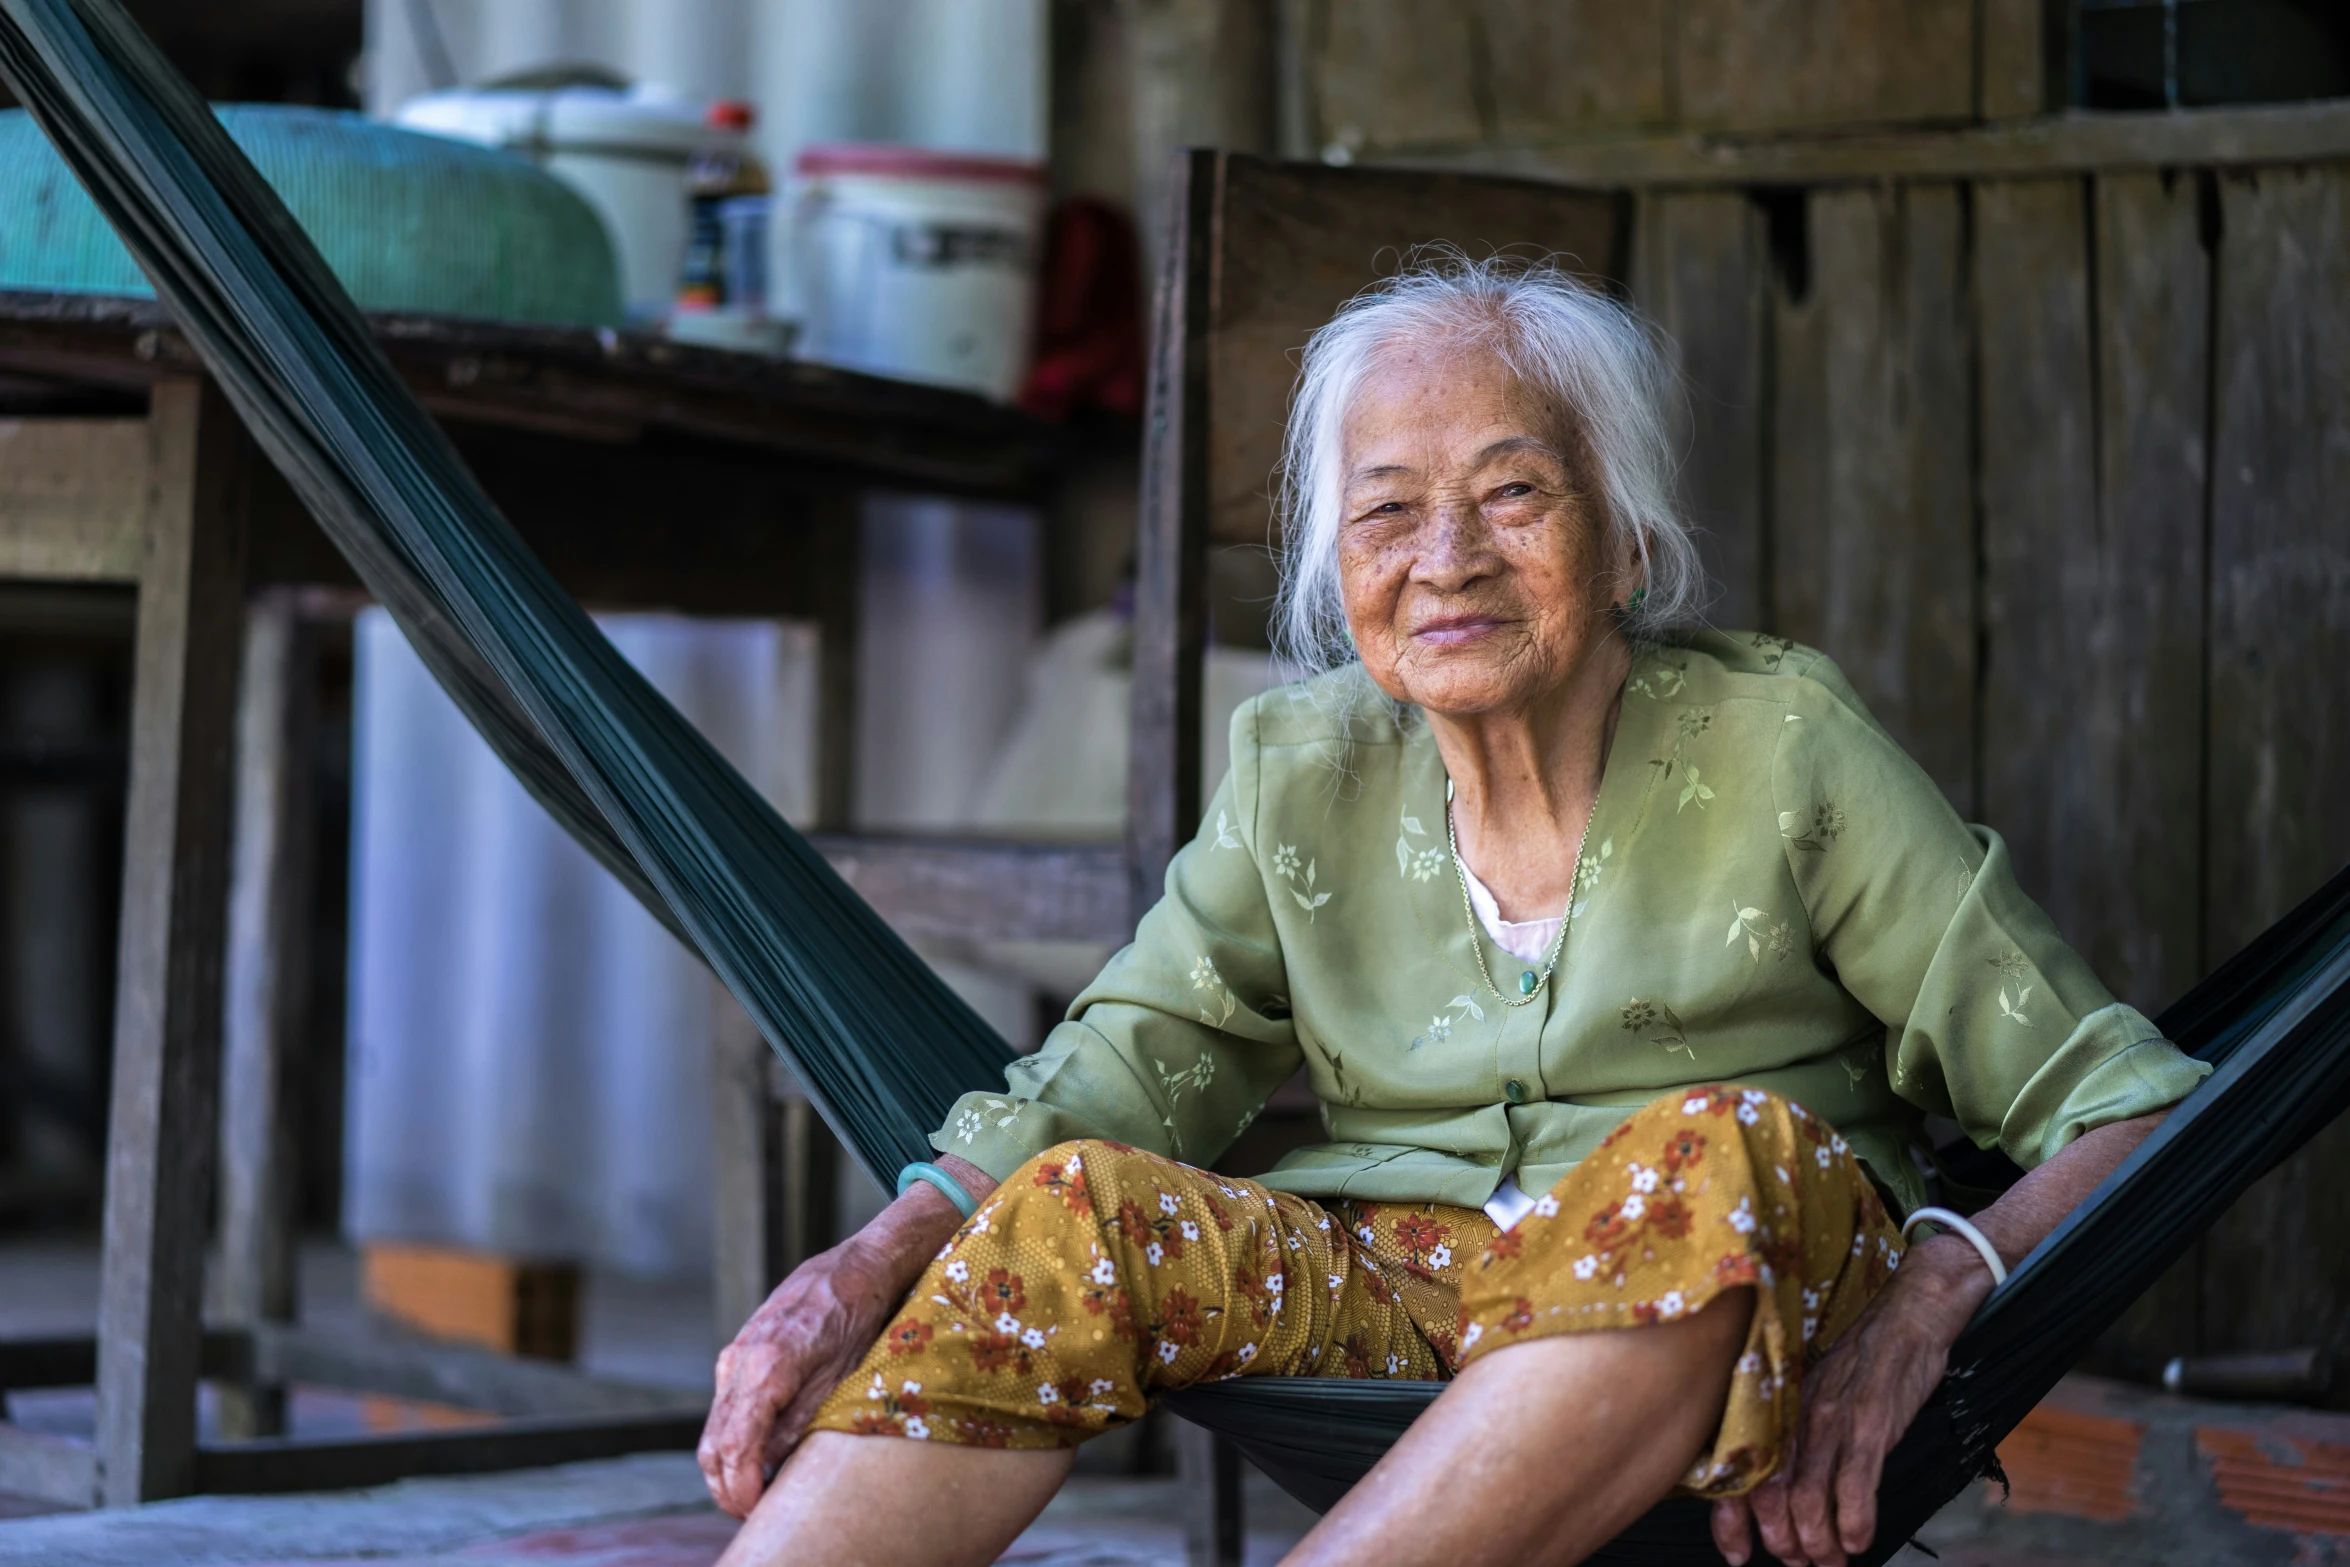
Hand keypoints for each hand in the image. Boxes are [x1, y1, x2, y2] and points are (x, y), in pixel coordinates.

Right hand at [696, 1158, 992, 1517]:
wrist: (854, 1269)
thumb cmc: (855, 1321)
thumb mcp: (838, 1380)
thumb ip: (797, 1426)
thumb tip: (769, 1471)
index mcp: (766, 1368)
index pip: (735, 1446)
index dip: (740, 1488)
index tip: (755, 1511)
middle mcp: (739, 1361)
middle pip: (713, 1444)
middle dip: (727, 1487)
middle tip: (754, 1512)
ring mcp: (733, 1356)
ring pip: (714, 1428)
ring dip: (727, 1467)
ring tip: (755, 1493)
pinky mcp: (737, 1354)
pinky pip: (724, 1407)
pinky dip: (732, 1439)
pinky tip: (756, 1456)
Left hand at [1711, 1236, 1992, 1566]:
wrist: (1906, 1316)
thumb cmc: (1861, 1361)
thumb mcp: (1814, 1394)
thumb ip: (1795, 1436)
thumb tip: (1781, 1490)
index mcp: (1778, 1411)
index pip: (1740, 1474)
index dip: (1731, 1522)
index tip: (1736, 1554)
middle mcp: (1796, 1417)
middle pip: (1771, 1496)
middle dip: (1782, 1542)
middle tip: (1800, 1563)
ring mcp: (1832, 1420)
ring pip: (1810, 1498)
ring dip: (1820, 1542)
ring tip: (1831, 1561)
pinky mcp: (1871, 1422)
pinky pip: (1856, 1483)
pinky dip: (1855, 1521)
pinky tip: (1859, 1540)